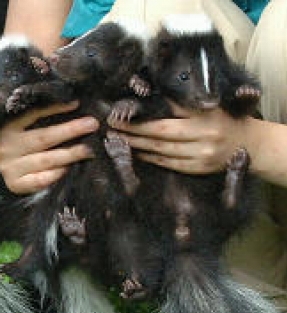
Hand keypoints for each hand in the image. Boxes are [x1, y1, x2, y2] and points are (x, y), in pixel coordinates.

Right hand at [0, 101, 96, 193]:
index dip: (55, 108)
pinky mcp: (16, 184)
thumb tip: (75, 108)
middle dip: (70, 130)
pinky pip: (40, 179)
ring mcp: (10, 167)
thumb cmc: (21, 146)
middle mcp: (8, 147)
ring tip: (88, 150)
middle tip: (92, 124)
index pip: (33, 115)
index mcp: (9, 127)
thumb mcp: (24, 129)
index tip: (76, 104)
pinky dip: (56, 174)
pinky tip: (69, 169)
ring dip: (69, 154)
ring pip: (45, 160)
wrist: (3, 173)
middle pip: (43, 138)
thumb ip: (43, 121)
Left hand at [109, 102, 248, 174]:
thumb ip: (179, 102)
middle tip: (111, 126)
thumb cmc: (222, 118)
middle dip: (133, 129)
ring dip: (136, 144)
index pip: (167, 111)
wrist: (248, 144)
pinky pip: (167, 163)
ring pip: (161, 149)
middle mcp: (204, 134)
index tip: (119, 110)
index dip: (142, 112)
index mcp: (205, 113)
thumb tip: (143, 95)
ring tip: (117, 139)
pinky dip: (149, 157)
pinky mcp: (198, 169)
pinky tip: (135, 152)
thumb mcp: (206, 104)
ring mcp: (201, 154)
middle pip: (160, 132)